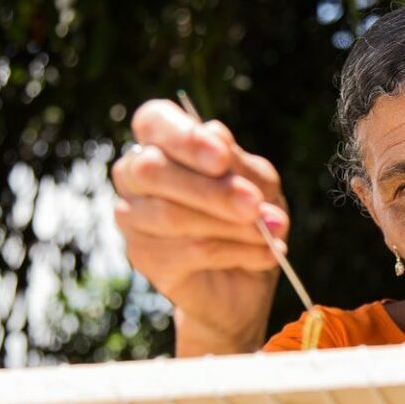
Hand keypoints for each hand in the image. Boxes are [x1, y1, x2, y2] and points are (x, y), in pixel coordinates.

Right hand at [111, 99, 287, 355]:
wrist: (244, 282)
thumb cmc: (249, 217)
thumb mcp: (259, 184)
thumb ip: (241, 164)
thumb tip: (218, 138)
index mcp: (162, 142)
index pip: (154, 121)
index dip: (184, 137)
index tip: (222, 159)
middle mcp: (135, 175)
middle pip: (153, 170)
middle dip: (210, 189)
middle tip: (253, 204)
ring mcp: (133, 217)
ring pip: (171, 215)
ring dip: (230, 225)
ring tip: (271, 233)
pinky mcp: (143, 256)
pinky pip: (188, 251)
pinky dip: (236, 251)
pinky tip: (266, 253)